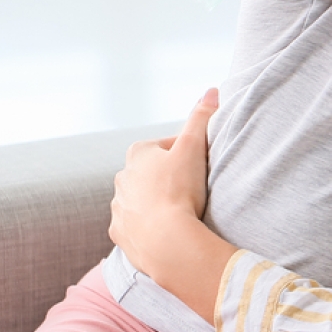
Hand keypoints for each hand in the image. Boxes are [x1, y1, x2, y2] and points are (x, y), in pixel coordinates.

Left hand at [108, 88, 217, 272]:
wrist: (167, 241)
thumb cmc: (180, 190)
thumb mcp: (194, 147)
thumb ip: (202, 117)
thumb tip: (212, 90)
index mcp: (138, 153)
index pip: (168, 147)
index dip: (189, 155)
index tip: (202, 166)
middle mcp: (122, 178)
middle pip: (152, 174)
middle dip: (169, 178)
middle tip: (193, 190)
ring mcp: (118, 207)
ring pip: (141, 200)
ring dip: (157, 203)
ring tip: (181, 213)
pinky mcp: (119, 233)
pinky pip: (134, 226)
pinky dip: (148, 227)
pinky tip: (166, 231)